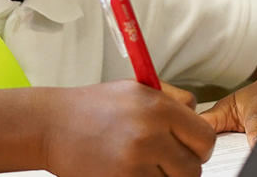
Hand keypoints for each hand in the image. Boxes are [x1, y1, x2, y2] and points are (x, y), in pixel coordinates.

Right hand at [44, 80, 215, 176]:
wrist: (51, 125)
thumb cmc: (93, 107)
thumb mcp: (135, 89)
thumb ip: (172, 100)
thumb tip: (196, 115)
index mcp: (158, 107)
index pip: (205, 138)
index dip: (200, 147)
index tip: (190, 149)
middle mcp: (149, 134)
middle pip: (193, 168)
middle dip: (183, 167)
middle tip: (165, 161)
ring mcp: (134, 161)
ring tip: (144, 165)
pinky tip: (131, 171)